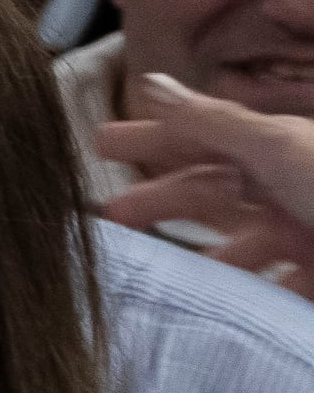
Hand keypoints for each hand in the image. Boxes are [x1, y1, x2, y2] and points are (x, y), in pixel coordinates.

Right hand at [93, 73, 313, 288]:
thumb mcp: (274, 148)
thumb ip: (210, 123)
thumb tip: (149, 83)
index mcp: (272, 149)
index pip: (199, 139)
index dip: (150, 139)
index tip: (100, 144)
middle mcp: (282, 187)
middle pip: (208, 192)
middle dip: (158, 201)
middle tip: (109, 216)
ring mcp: (297, 231)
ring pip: (232, 243)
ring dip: (197, 259)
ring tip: (160, 277)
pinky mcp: (307, 273)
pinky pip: (264, 287)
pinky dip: (238, 296)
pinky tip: (211, 309)